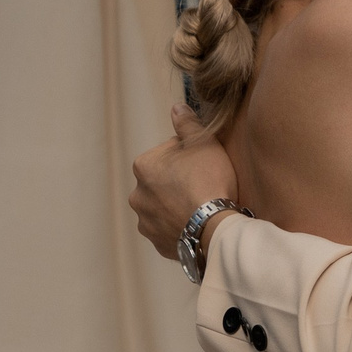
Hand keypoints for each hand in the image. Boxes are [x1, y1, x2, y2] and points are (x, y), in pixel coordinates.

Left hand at [129, 105, 238, 261]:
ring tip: (202, 207)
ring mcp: (146, 222)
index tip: (205, 163)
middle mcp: (137, 195)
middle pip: (163, 181)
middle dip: (179, 181)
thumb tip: (176, 107)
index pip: (168, 152)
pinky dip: (180, 226)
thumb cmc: (208, 181)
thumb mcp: (203, 142)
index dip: (190, 155)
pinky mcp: (158, 243)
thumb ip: (187, 123)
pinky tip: (197, 223)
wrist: (213, 228)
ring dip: (177, 205)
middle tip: (205, 185)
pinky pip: (169, 230)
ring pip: (164, 206)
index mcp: (143, 166)